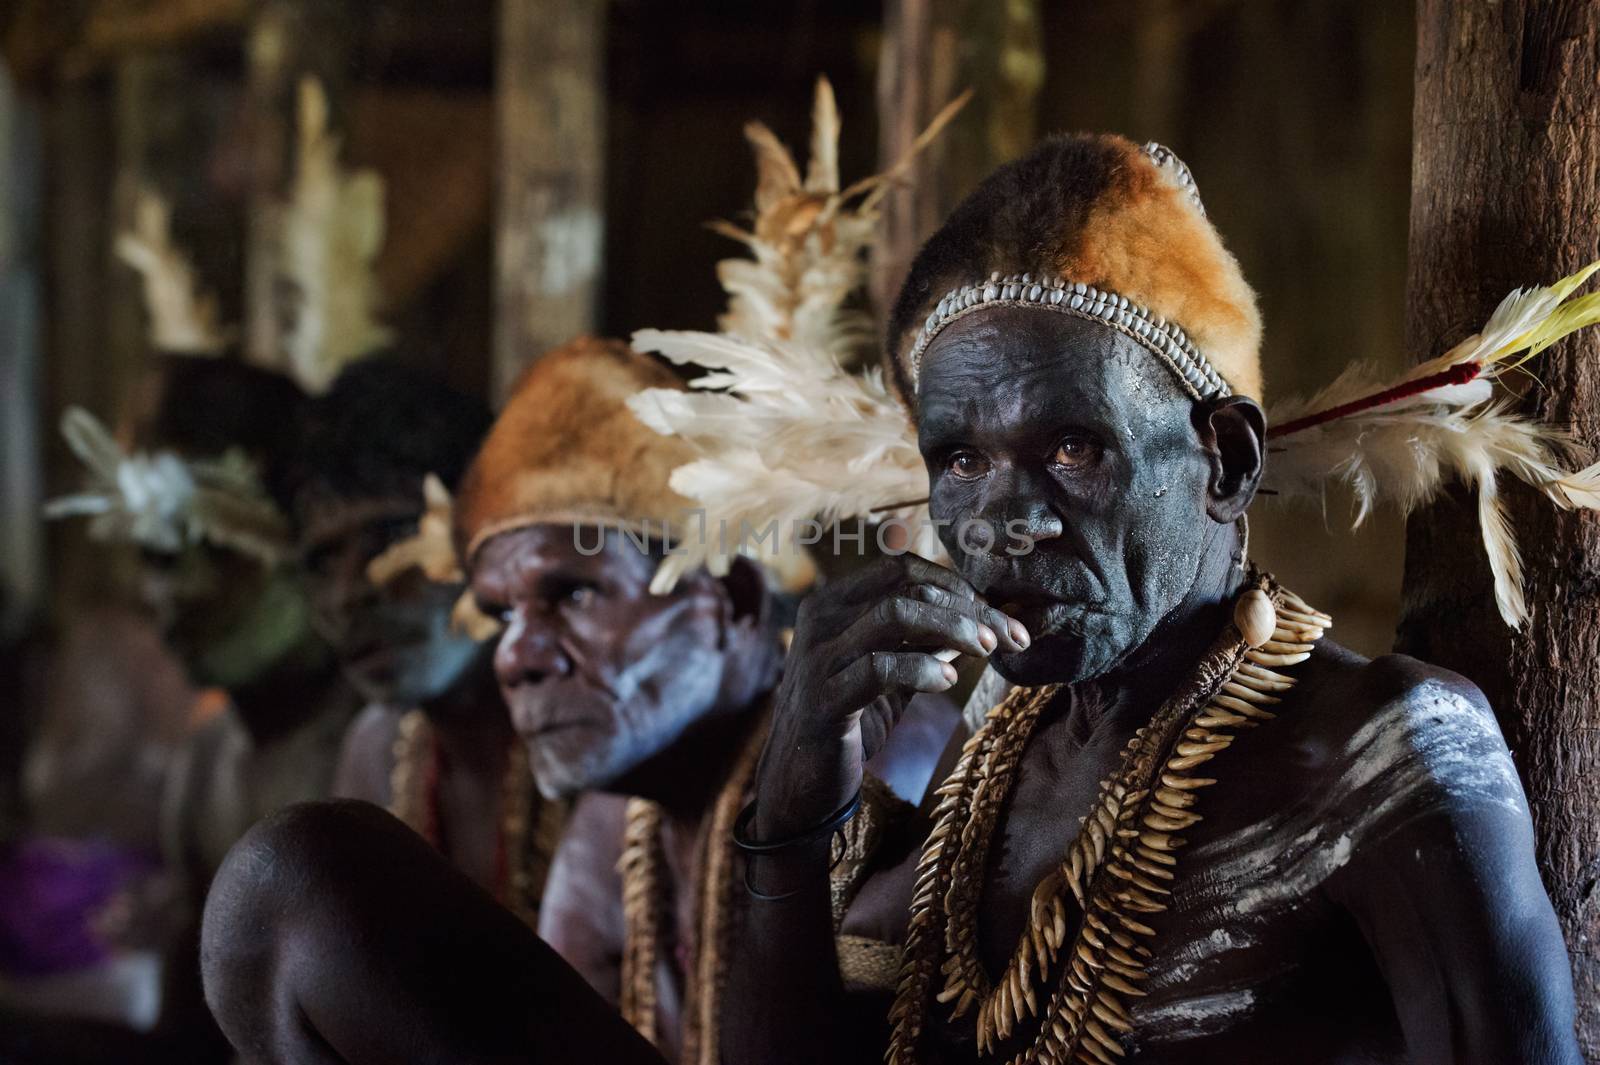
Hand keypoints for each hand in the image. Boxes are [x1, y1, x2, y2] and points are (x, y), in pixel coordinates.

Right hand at [754, 553, 1027, 841]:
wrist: (799, 780)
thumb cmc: (851, 719)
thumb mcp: (892, 670)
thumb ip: (925, 641)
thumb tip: (989, 619)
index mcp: (832, 602)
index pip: (902, 568)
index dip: (956, 585)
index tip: (998, 615)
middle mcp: (820, 619)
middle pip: (907, 589)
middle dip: (969, 609)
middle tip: (1012, 636)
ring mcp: (817, 657)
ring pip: (895, 615)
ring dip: (953, 628)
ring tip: (988, 650)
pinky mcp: (822, 700)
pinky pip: (879, 668)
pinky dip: (923, 669)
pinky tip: (949, 682)